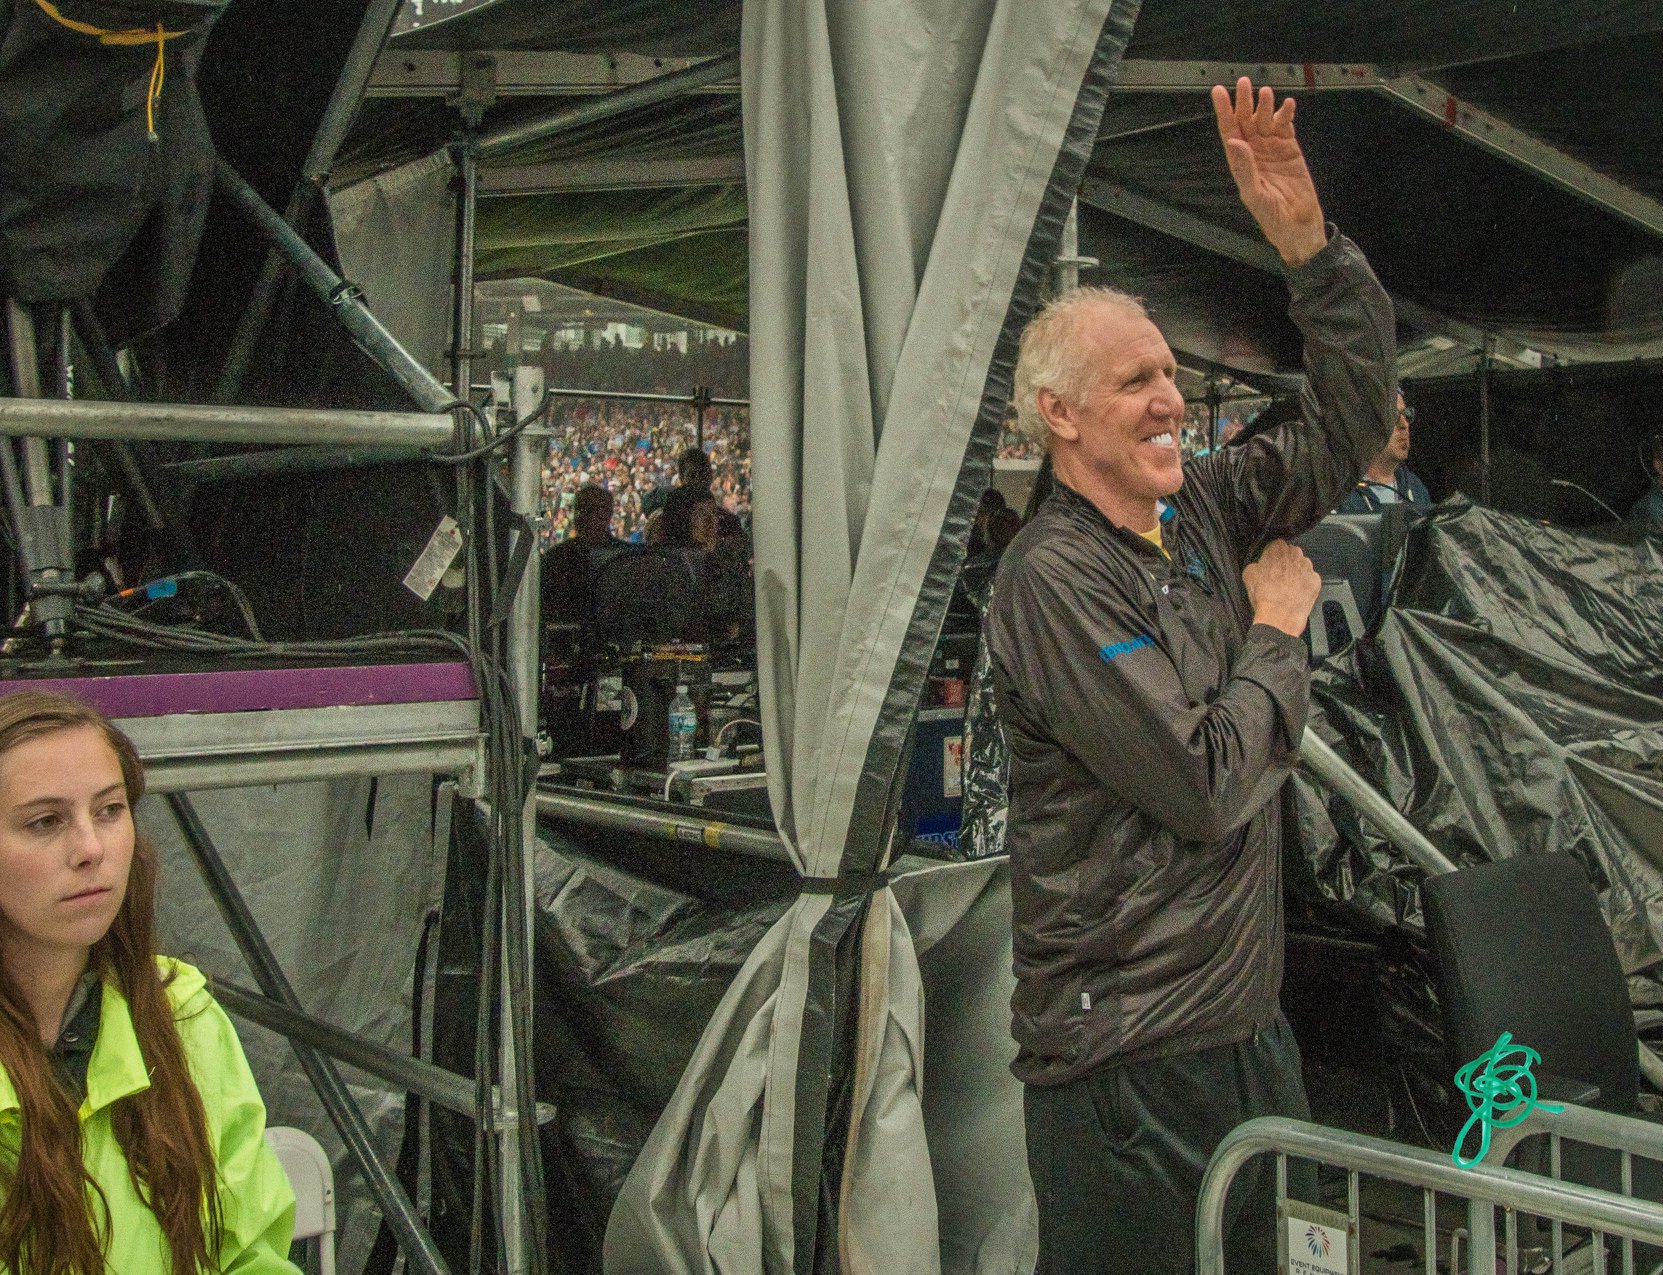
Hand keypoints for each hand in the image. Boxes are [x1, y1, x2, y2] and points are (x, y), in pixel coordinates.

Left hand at [1210, 77, 1326, 266]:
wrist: (1299, 225)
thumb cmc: (1273, 217)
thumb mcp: (1255, 195)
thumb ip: (1244, 168)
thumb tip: (1234, 142)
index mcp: (1241, 164)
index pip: (1229, 132)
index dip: (1223, 112)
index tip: (1219, 92)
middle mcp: (1254, 154)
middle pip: (1246, 121)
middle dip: (1244, 102)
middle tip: (1243, 83)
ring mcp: (1272, 150)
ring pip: (1265, 121)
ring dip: (1265, 106)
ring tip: (1266, 93)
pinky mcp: (1290, 149)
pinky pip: (1286, 127)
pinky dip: (1286, 114)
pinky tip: (1286, 104)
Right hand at [1242, 539, 1320, 636]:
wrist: (1279, 616)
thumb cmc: (1264, 596)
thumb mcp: (1248, 575)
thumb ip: (1256, 563)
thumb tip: (1259, 565)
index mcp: (1277, 549)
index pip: (1276, 545)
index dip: (1272, 556)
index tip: (1270, 564)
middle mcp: (1295, 554)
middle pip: (1291, 554)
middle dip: (1285, 563)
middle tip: (1277, 577)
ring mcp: (1308, 567)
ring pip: (1301, 565)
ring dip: (1296, 573)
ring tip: (1286, 587)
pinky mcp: (1316, 580)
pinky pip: (1310, 578)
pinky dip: (1304, 584)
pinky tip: (1295, 593)